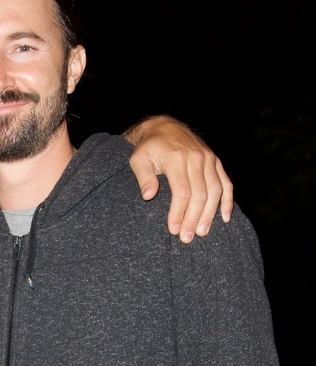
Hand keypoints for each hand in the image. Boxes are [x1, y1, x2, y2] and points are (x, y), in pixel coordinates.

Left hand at [124, 116, 232, 243]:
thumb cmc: (149, 148)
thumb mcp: (138, 158)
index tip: (174, 229)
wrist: (165, 128)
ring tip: (202, 232)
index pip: (182, 190)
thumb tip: (148, 195)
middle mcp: (196, 157)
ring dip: (210, 214)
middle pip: (199, 193)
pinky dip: (228, 201)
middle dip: (193, 218)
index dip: (179, 212)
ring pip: (215, 190)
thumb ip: (143, 176)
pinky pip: (226, 183)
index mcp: (176, 157)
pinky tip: (225, 218)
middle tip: (188, 238)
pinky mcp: (216, 161)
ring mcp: (209, 159)